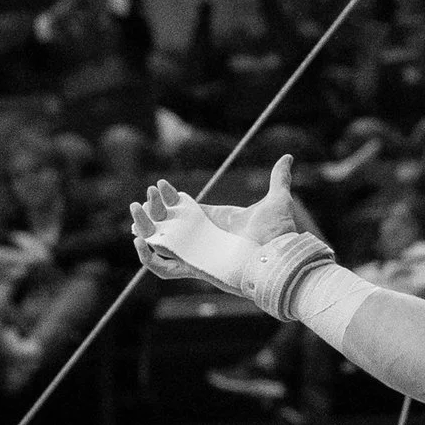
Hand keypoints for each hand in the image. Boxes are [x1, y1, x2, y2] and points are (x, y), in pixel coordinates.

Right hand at [132, 152, 304, 294]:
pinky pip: (162, 267)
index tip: (163, 185)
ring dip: (144, 227)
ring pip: (159, 243)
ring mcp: (196, 254)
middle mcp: (202, 239)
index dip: (169, 198)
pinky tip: (140, 239)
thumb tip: (288, 157)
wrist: (281, 258)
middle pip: (167, 225)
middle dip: (153, 209)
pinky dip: (147, 257)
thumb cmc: (279, 234)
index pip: (183, 210)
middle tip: (147, 195)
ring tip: (136, 210)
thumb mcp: (278, 200)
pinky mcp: (193, 267)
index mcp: (215, 222)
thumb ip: (279, 178)